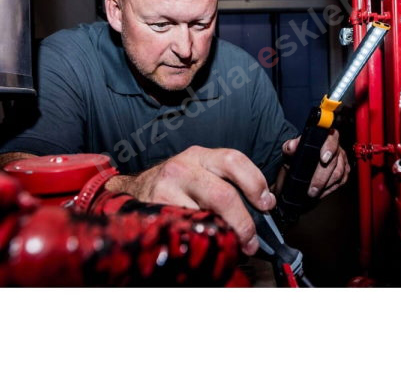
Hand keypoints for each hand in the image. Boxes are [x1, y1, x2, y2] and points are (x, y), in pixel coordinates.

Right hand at [105, 146, 274, 255]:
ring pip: (206, 216)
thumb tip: (263, 207)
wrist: (133, 191)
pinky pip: (186, 229)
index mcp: (200, 155)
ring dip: (224, 236)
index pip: (234, 160)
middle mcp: (183, 167)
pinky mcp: (155, 210)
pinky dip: (202, 240)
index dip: (255, 183)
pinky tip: (206, 243)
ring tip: (232, 245)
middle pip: (223, 194)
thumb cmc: (176, 185)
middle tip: (251, 239)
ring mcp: (166, 189)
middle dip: (243, 221)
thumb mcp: (201, 173)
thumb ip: (228, 183)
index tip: (266, 204)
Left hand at [281, 129, 349, 198]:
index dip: (329, 149)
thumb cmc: (298, 154)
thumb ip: (290, 147)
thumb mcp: (291, 150)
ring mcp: (342, 159)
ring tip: (313, 192)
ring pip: (338, 174)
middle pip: (333, 162)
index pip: (330, 140)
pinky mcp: (345, 171)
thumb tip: (292, 147)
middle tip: (311, 189)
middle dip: (321, 178)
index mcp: (325, 137)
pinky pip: (341, 182)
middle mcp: (336, 147)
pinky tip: (321, 192)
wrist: (302, 162)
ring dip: (325, 185)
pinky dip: (330, 189)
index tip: (323, 159)